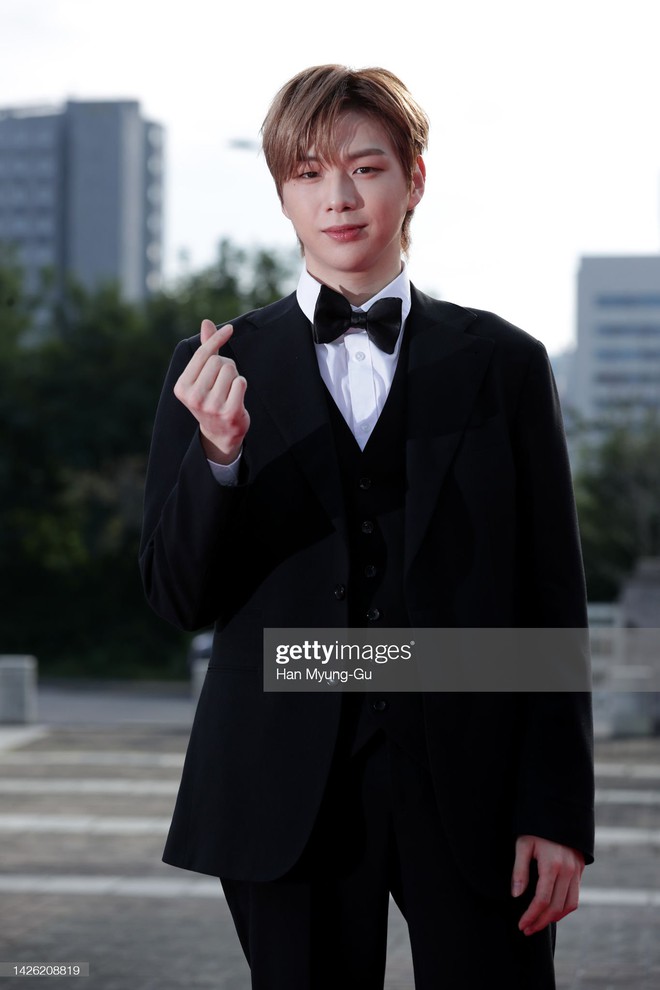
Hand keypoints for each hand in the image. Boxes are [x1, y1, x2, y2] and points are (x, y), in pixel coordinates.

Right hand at [173, 320, 249, 463]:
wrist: (220, 433)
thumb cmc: (211, 398)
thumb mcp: (203, 375)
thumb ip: (205, 349)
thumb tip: (206, 322)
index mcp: (182, 387)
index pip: (202, 354)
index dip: (216, 339)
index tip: (229, 329)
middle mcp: (194, 397)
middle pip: (218, 361)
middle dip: (226, 366)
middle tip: (223, 382)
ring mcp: (211, 407)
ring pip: (230, 370)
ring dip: (235, 376)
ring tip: (229, 390)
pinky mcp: (229, 413)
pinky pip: (241, 383)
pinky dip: (242, 384)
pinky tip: (236, 396)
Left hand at [511, 834, 584, 935]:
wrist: (557, 810)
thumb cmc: (536, 827)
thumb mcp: (523, 844)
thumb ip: (520, 870)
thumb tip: (516, 896)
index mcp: (552, 865)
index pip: (542, 900)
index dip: (531, 916)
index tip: (521, 925)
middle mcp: (568, 871)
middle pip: (556, 907)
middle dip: (540, 922)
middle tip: (527, 929)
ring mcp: (577, 871)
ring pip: (569, 905)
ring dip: (554, 918)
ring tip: (538, 923)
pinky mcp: (580, 870)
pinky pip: (575, 896)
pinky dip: (564, 908)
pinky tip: (552, 911)